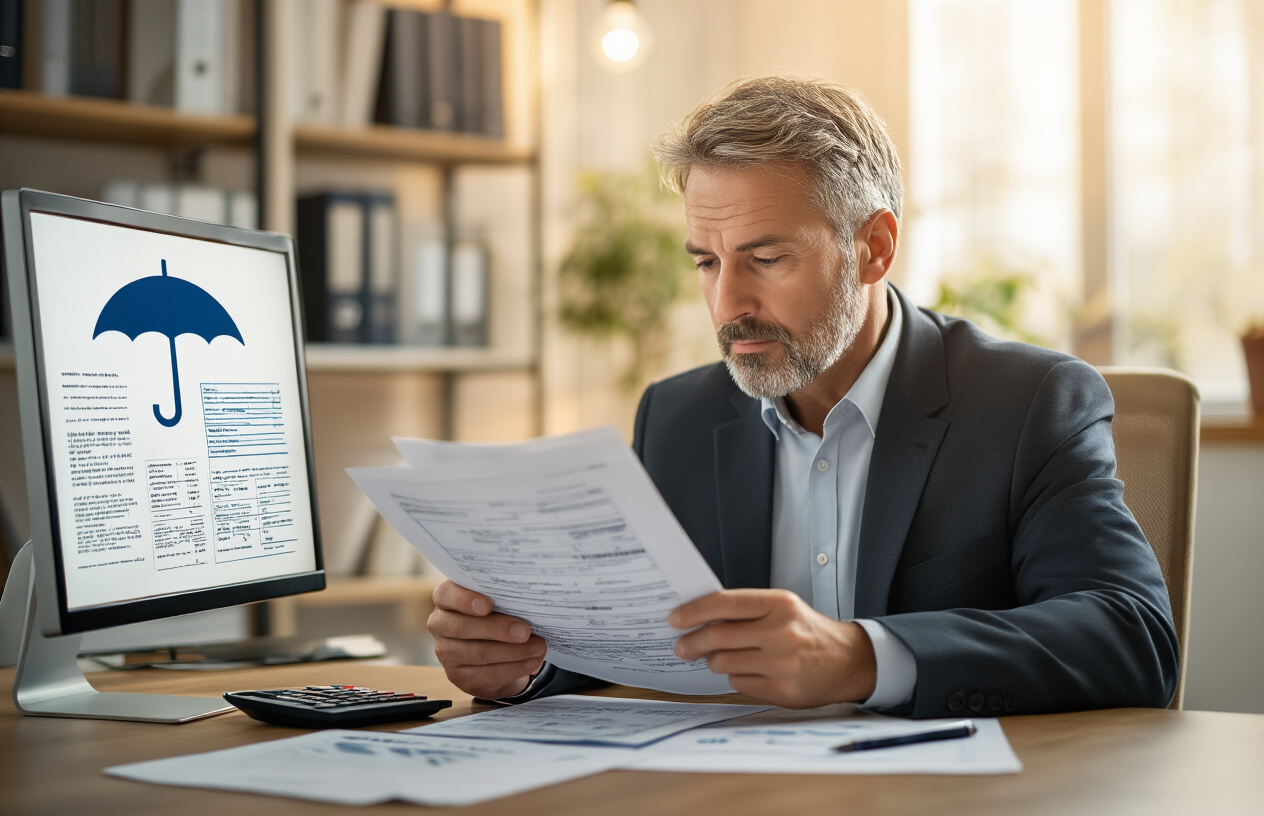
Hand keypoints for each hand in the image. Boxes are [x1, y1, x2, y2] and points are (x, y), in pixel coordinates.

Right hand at [427, 580, 546, 698]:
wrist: (491, 652)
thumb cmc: (495, 616)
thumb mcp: (496, 603)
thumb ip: (503, 599)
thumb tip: (530, 603)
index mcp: (446, 599)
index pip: (446, 594)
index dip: (465, 599)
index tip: (488, 605)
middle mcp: (440, 625)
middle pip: (463, 627)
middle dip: (498, 629)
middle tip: (525, 631)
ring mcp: (446, 653)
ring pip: (479, 653)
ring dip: (513, 652)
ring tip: (538, 647)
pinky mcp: (458, 676)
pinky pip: (488, 674)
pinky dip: (514, 668)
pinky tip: (532, 662)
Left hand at [669, 589, 876, 707]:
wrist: (847, 661)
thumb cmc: (808, 632)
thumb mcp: (783, 609)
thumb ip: (746, 611)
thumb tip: (699, 619)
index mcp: (779, 604)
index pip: (725, 603)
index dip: (694, 611)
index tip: (675, 619)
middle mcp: (781, 632)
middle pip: (718, 636)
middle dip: (693, 642)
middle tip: (681, 646)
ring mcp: (782, 663)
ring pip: (724, 663)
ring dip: (715, 661)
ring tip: (720, 658)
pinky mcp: (782, 690)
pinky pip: (739, 684)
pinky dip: (736, 678)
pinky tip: (749, 671)